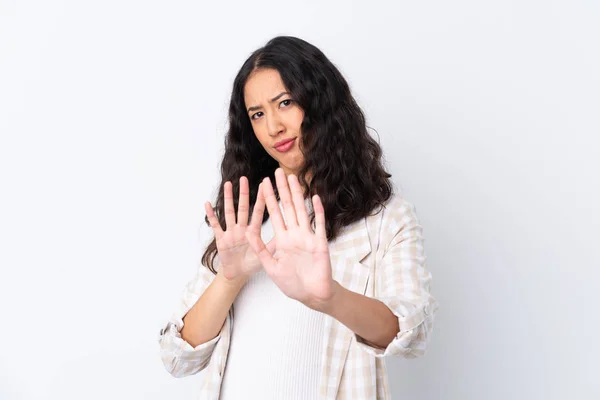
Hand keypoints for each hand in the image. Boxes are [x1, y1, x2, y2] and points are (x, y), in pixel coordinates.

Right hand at [205, 177, 274, 281]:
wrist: (237, 275)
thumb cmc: (251, 264)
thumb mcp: (265, 256)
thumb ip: (273, 246)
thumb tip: (287, 236)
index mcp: (253, 232)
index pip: (259, 213)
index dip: (262, 199)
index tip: (264, 185)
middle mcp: (242, 229)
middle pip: (243, 208)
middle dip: (244, 193)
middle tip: (244, 178)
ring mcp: (231, 232)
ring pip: (229, 212)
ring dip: (228, 199)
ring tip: (227, 184)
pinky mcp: (220, 239)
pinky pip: (215, 225)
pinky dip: (211, 215)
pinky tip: (207, 204)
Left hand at [245, 168, 333, 309]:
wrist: (312, 296)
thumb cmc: (293, 284)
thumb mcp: (271, 266)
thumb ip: (260, 249)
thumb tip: (246, 232)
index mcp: (283, 240)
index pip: (274, 214)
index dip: (268, 198)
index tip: (263, 183)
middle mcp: (295, 234)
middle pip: (287, 207)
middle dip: (282, 190)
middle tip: (278, 171)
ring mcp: (308, 237)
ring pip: (301, 211)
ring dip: (298, 195)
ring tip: (293, 178)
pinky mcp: (320, 243)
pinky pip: (319, 224)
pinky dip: (317, 211)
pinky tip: (315, 197)